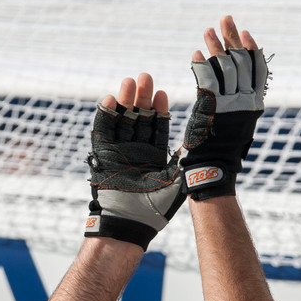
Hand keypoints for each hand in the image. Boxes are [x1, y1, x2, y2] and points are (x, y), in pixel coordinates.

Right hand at [85, 72, 184, 248]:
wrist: (129, 224)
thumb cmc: (155, 210)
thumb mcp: (175, 181)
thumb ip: (183, 159)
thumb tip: (198, 140)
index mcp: (153, 156)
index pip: (157, 126)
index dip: (159, 109)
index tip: (162, 93)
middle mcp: (136, 150)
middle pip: (139, 118)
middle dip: (142, 98)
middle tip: (146, 77)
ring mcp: (118, 151)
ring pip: (122, 120)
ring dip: (125, 100)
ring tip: (130, 81)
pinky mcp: (102, 155)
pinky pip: (103, 130)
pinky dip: (105, 114)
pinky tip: (112, 98)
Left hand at [180, 15, 267, 200]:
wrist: (214, 170)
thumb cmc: (223, 152)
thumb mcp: (238, 125)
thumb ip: (240, 105)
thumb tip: (242, 88)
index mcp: (254, 105)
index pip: (257, 69)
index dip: (251, 49)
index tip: (245, 33)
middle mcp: (245, 102)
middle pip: (241, 61)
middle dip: (231, 38)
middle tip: (225, 19)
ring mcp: (229, 104)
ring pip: (224, 67)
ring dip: (215, 46)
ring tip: (207, 30)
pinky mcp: (212, 108)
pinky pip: (207, 79)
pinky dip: (201, 65)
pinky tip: (196, 55)